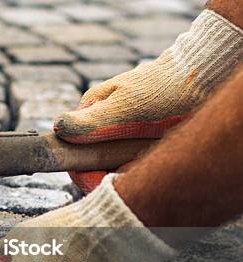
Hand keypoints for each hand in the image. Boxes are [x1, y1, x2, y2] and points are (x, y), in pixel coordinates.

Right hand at [54, 10, 242, 192]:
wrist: (204, 79)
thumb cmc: (166, 88)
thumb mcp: (126, 106)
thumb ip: (91, 121)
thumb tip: (57, 127)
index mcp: (89, 113)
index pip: (74, 156)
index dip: (85, 175)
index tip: (105, 183)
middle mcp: (100, 124)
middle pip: (92, 164)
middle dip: (109, 175)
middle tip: (134, 172)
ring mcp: (119, 132)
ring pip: (111, 166)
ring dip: (126, 173)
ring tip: (149, 161)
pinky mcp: (137, 139)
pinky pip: (130, 164)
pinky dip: (139, 169)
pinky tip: (154, 160)